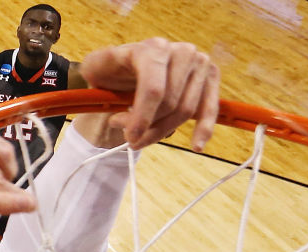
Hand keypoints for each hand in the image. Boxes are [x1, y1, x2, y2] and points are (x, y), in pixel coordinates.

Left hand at [80, 38, 219, 150]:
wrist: (130, 64)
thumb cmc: (114, 69)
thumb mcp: (97, 68)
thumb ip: (98, 80)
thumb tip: (113, 107)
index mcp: (153, 48)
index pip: (154, 89)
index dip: (142, 118)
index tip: (130, 138)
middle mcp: (181, 51)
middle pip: (170, 103)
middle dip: (148, 126)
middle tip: (128, 136)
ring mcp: (199, 62)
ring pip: (185, 111)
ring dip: (163, 131)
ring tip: (142, 136)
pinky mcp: (210, 77)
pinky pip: (209, 109)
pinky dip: (204, 129)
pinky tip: (196, 146)